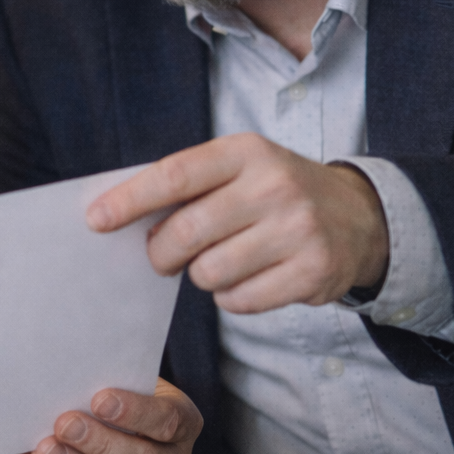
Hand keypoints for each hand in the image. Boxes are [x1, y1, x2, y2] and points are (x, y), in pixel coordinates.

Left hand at [29, 380, 200, 453]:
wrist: (117, 414)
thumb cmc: (119, 385)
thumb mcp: (126, 373)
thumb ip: (111, 375)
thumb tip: (79, 372)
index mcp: (185, 422)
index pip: (167, 420)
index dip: (135, 412)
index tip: (99, 399)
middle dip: (99, 445)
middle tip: (64, 426)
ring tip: (46, 451)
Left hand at [87, 133, 388, 312]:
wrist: (357, 217)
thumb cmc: (273, 191)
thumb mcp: (238, 168)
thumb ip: (187, 186)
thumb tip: (117, 216)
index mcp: (246, 152)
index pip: (175, 175)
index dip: (130, 199)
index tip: (95, 219)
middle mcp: (274, 186)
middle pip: (186, 232)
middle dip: (160, 253)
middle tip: (161, 257)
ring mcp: (297, 231)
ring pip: (210, 273)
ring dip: (202, 275)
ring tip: (221, 260)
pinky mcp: (313, 273)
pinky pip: (239, 301)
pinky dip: (231, 297)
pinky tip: (249, 277)